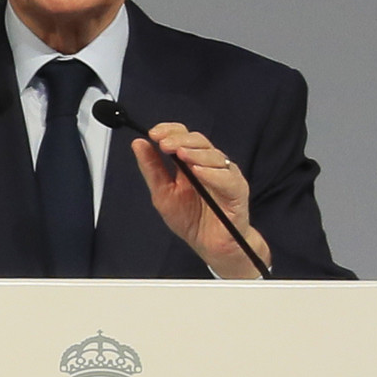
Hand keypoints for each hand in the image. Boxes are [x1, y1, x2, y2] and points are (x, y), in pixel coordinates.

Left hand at [131, 123, 270, 278]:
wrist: (210, 246)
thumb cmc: (191, 220)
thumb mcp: (163, 193)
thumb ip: (152, 169)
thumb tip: (138, 143)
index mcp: (191, 162)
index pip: (183, 135)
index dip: (169, 130)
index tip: (153, 134)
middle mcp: (209, 164)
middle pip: (199, 140)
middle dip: (180, 139)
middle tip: (164, 144)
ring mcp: (225, 175)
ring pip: (214, 155)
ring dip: (195, 153)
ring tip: (180, 155)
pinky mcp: (237, 190)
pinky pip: (227, 178)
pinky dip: (212, 174)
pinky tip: (198, 172)